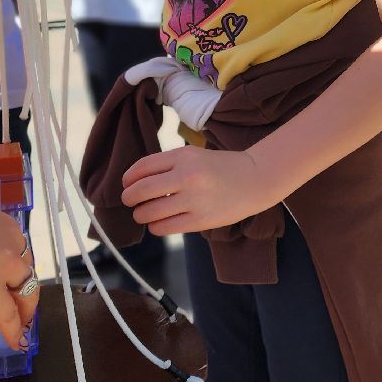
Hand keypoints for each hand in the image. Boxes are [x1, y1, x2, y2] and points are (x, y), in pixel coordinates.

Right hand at [0, 188, 39, 348]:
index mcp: (9, 233)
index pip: (24, 260)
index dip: (20, 275)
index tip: (19, 285)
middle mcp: (7, 260)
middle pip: (27, 287)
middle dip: (28, 305)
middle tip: (27, 317)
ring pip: (10, 314)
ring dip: (14, 329)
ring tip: (16, 340)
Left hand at [121, 146, 274, 234]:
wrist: (255, 179)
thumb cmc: (220, 167)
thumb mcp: (193, 154)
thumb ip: (167, 164)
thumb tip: (135, 182)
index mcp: (183, 156)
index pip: (142, 168)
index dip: (128, 179)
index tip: (126, 185)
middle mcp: (187, 176)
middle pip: (141, 190)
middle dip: (129, 198)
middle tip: (129, 201)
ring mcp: (194, 200)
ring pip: (150, 212)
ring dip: (140, 215)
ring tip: (142, 214)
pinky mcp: (200, 220)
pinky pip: (165, 227)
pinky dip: (155, 227)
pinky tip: (157, 223)